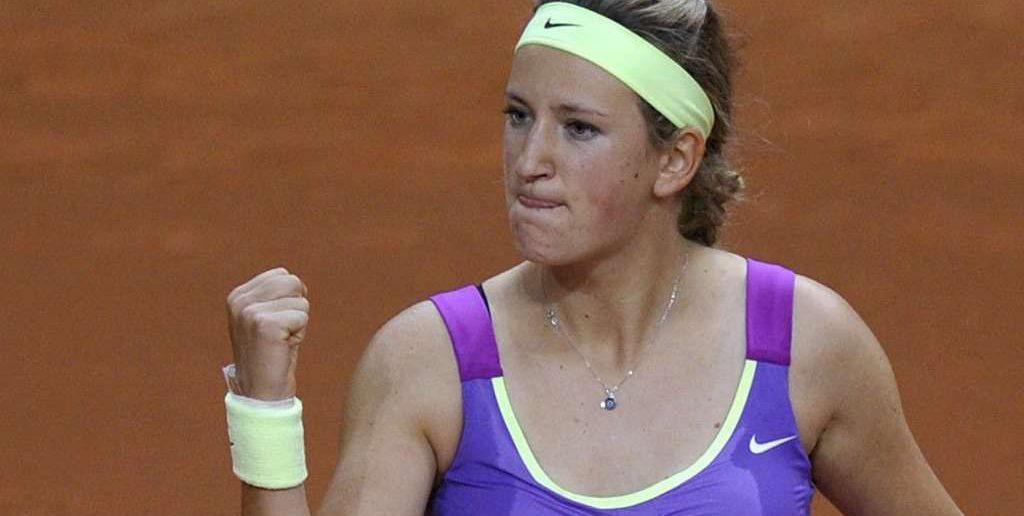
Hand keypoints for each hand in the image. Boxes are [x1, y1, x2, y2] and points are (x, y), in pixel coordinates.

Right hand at [226, 267, 309, 399]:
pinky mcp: (265, 325)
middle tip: (282, 333)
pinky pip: (303, 316)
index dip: (289, 300)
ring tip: (281, 341)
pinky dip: (300, 333)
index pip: (282, 275)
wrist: (261, 392)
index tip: (276, 324)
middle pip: (293, 282)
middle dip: (296, 308)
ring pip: (301, 300)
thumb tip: (294, 279)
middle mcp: (240, 300)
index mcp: (237, 295)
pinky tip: (284, 347)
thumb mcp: (265, 318)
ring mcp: (250, 312)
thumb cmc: (271, 353)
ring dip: (298, 322)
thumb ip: (273, 295)